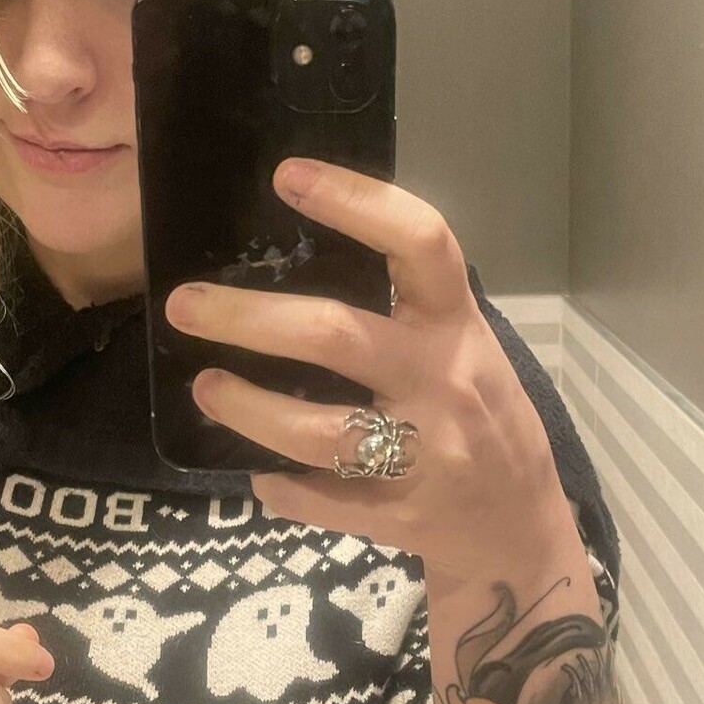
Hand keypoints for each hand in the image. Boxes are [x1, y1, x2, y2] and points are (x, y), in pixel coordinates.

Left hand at [163, 157, 567, 589]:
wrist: (518, 527)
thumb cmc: (480, 414)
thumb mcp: (462, 345)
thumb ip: (402, 307)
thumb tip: (293, 253)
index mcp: (457, 325)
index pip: (420, 243)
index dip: (355, 202)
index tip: (287, 176)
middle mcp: (443, 381)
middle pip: (336, 335)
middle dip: (248, 318)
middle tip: (185, 305)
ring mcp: (425, 455)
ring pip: (318, 430)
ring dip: (247, 408)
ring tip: (204, 388)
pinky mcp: (400, 518)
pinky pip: (318, 500)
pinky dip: (278, 484)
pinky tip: (258, 469)